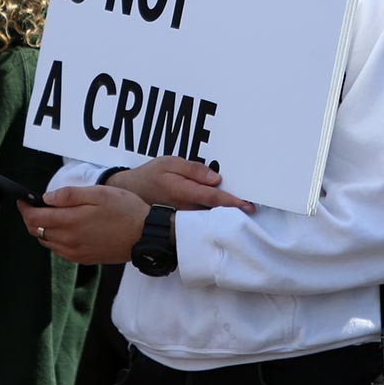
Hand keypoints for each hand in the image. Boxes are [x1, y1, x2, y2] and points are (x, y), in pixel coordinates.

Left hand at [17, 186, 150, 264]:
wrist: (146, 235)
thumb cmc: (126, 210)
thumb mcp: (99, 193)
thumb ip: (70, 195)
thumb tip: (47, 198)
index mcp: (70, 223)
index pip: (34, 219)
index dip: (25, 208)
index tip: (23, 200)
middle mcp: (69, 242)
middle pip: (37, 232)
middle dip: (31, 218)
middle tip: (34, 205)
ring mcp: (76, 253)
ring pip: (47, 242)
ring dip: (43, 229)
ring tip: (51, 215)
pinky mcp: (84, 259)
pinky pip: (60, 251)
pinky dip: (55, 239)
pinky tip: (65, 229)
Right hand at [106, 156, 253, 211]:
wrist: (132, 190)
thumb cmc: (151, 174)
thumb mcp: (170, 162)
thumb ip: (194, 170)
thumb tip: (216, 179)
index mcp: (182, 191)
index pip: (213, 198)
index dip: (232, 202)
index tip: (248, 205)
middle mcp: (184, 209)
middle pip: (214, 212)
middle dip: (233, 212)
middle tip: (251, 208)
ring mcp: (182, 218)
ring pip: (208, 218)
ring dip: (225, 216)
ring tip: (241, 211)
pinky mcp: (181, 221)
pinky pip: (200, 220)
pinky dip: (213, 217)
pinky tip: (222, 214)